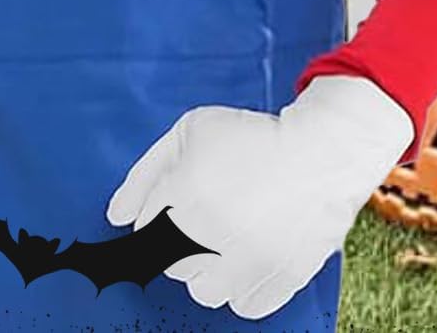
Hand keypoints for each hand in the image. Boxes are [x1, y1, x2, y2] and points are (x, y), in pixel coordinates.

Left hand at [105, 76, 411, 320]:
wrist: (321, 154)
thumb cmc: (251, 137)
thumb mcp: (191, 131)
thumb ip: (145, 172)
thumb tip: (115, 217)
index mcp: (185, 196)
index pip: (144, 229)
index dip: (159, 211)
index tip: (179, 200)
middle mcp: (211, 237)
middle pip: (169, 263)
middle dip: (179, 238)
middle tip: (207, 211)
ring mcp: (247, 265)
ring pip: (204, 291)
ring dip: (207, 267)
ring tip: (226, 235)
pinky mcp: (279, 282)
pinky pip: (243, 305)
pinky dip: (242, 285)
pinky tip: (250, 252)